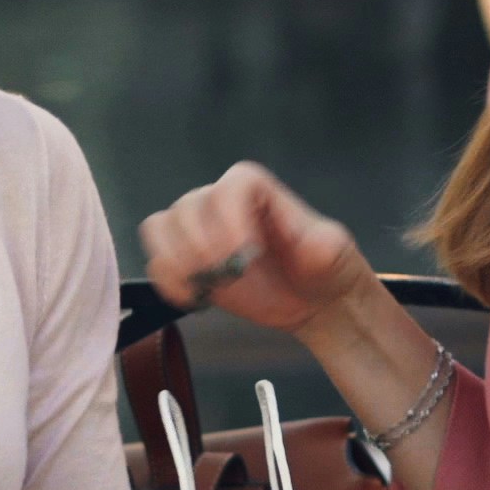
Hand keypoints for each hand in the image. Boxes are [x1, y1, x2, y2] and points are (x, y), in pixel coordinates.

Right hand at [140, 161, 373, 333]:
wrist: (315, 300)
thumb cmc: (325, 268)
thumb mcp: (332, 250)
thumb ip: (319, 241)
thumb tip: (304, 240)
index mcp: (256, 189)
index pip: (229, 189)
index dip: (230, 219)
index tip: (245, 252)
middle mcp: (220, 201)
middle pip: (188, 207)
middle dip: (203, 245)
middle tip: (229, 276)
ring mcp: (199, 230)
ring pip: (161, 228)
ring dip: (177, 261)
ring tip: (206, 286)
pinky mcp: (187, 262)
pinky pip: (157, 261)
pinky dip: (167, 281)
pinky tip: (194, 299)